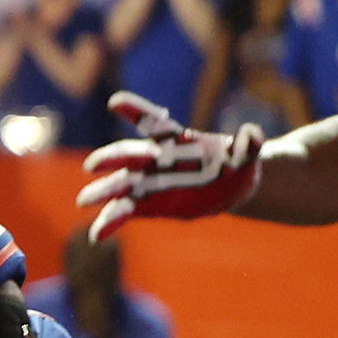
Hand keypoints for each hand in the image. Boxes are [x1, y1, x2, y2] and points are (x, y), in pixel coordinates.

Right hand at [74, 92, 262, 239]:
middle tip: (92, 165)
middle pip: (129, 155)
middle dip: (111, 159)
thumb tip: (253, 134)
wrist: (227, 187)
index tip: (116, 102)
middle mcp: (154, 160)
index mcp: (175, 141)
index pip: (153, 123)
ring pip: (119, 185)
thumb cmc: (235, 166)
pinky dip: (109, 223)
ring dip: (102, 192)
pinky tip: (96, 235)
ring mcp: (146, 183)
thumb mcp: (247, 156)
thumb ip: (249, 146)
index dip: (135, 111)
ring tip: (84, 201)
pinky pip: (123, 213)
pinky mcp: (145, 206)